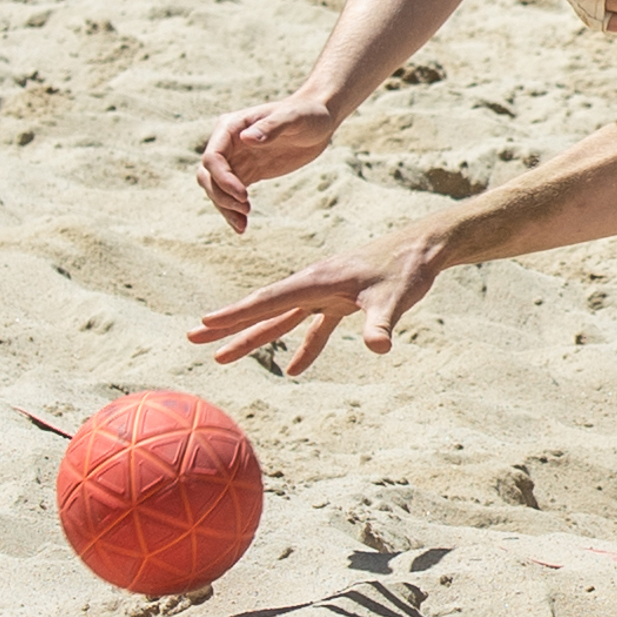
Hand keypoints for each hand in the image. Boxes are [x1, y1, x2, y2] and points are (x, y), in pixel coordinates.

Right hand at [187, 230, 440, 374]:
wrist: (425, 247)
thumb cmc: (408, 268)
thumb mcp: (395, 298)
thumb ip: (382, 323)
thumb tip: (378, 348)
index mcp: (317, 281)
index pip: (268, 302)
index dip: (235, 315)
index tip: (203, 324)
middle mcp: (314, 285)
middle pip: (264, 309)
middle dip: (228, 326)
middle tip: (191, 338)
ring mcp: (327, 293)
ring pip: (282, 319)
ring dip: (254, 337)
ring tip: (222, 357)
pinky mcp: (342, 301)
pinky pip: (315, 327)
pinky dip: (305, 347)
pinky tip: (296, 369)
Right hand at [196, 96, 339, 231]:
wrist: (318, 122)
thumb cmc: (306, 114)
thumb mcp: (293, 117)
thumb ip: (271, 126)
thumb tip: (246, 139)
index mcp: (231, 127)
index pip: (212, 157)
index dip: (222, 178)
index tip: (244, 195)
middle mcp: (227, 144)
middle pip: (208, 175)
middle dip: (221, 195)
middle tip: (246, 209)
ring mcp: (235, 160)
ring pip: (215, 189)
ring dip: (224, 208)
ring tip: (243, 225)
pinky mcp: (247, 173)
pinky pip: (231, 195)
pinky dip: (233, 211)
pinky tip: (243, 226)